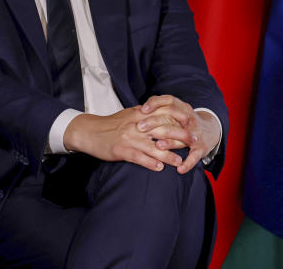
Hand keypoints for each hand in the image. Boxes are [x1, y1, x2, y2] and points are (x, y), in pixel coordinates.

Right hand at [62, 106, 187, 171]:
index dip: (180, 120)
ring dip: (168, 156)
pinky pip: (138, 158)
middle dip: (180, 137)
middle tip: (193, 143)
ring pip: (153, 147)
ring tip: (179, 162)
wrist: (89, 131)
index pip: (165, 115)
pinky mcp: (121, 150)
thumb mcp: (130, 114)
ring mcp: (129, 138)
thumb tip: (163, 113)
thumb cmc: (112, 124)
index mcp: (141, 114)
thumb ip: (147, 114)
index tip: (192, 125)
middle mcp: (137, 125)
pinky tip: (159, 168)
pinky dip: (150, 163)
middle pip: (163, 131)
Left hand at [139, 94, 221, 173]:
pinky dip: (188, 163)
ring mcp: (196, 134)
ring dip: (171, 142)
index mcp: (183, 109)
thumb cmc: (187, 123)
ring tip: (158, 146)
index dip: (156, 103)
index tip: (142, 109)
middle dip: (155, 121)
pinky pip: (195, 156)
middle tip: (140, 127)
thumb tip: (140, 110)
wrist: (211, 131)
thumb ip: (162, 110)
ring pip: (183, 137)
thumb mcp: (178, 112)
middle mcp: (190, 119)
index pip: (169, 101)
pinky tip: (180, 169)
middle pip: (173, 118)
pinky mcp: (201, 148)